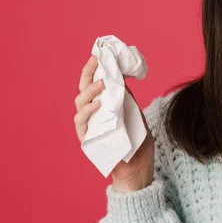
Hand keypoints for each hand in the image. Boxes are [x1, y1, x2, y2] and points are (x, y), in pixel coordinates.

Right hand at [73, 55, 154, 192]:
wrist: (139, 168)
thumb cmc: (137, 142)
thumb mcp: (135, 114)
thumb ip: (127, 98)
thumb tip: (121, 77)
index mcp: (104, 106)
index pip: (95, 84)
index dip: (95, 69)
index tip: (100, 54)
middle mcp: (93, 115)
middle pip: (84, 90)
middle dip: (89, 73)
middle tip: (97, 60)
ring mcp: (89, 127)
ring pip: (80, 104)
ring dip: (90, 91)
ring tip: (102, 83)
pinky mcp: (88, 140)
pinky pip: (82, 124)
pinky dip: (88, 112)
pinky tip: (97, 105)